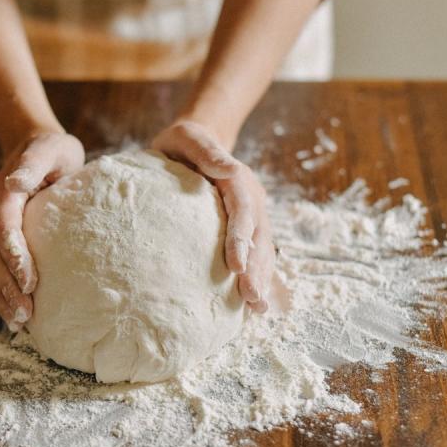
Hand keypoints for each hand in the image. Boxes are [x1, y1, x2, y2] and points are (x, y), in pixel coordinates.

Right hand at [0, 130, 84, 329]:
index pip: (3, 225)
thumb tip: (14, 182)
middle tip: (27, 312)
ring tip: (19, 322)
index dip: (14, 254)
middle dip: (7, 284)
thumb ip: (33, 164)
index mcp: (2, 190)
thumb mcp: (49, 150)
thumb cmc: (52, 152)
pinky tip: (9, 316)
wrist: (36, 150)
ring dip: (0, 295)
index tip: (30, 280)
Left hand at [152, 121, 272, 312]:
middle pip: (258, 236)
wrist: (193, 144)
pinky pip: (254, 254)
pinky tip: (250, 305)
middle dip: (257, 269)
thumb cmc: (184, 143)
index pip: (243, 210)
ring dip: (261, 278)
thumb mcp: (188, 138)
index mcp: (238, 180)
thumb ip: (207, 151)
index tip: (237, 265)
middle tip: (253, 299)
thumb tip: (230, 167)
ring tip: (258, 308)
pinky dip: (255, 277)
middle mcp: (250, 200)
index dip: (241, 238)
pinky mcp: (243, 229)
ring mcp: (250, 216)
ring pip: (261, 250)